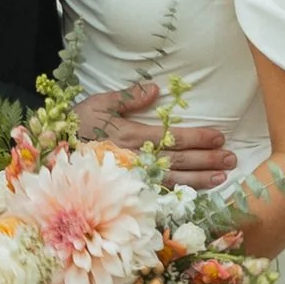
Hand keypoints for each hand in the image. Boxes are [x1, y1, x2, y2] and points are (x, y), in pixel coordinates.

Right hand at [75, 79, 235, 193]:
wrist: (52, 153)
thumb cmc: (75, 125)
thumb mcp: (99, 103)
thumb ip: (128, 96)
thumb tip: (155, 89)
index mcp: (129, 136)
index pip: (172, 137)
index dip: (197, 137)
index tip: (219, 136)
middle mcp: (134, 160)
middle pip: (177, 161)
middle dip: (207, 160)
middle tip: (232, 159)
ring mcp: (132, 178)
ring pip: (171, 181)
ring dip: (199, 180)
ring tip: (223, 177)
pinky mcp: (128, 189)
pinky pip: (158, 194)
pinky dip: (180, 194)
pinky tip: (198, 193)